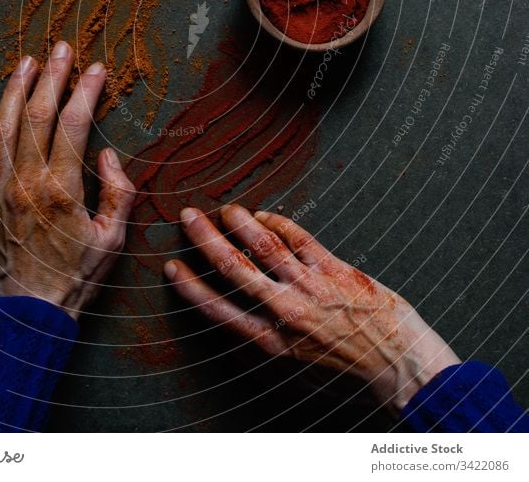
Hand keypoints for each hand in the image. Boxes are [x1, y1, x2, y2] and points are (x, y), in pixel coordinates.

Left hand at [0, 41, 135, 320]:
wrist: (29, 315)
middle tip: (61, 49)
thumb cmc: (75, 277)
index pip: (73, 125)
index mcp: (61, 190)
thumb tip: (109, 155)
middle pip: (35, 115)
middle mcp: (25, 183)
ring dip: (15, 89)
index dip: (86, 91)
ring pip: (3, 127)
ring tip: (26, 61)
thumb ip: (118, 193)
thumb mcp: (113, 240)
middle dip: (51, 77)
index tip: (97, 69)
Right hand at [164, 205, 459, 412]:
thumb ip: (273, 326)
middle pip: (234, 269)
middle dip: (205, 240)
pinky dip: (278, 222)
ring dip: (240, 223)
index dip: (191, 287)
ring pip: (264, 247)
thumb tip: (250, 293)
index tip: (172, 266)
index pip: (219, 310)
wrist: (398, 360)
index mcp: (273, 340)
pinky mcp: (334, 269)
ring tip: (225, 209)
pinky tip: (265, 215)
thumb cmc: (349, 360)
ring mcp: (310, 287)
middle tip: (188, 216)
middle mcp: (286, 312)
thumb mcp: (300, 355)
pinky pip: (299, 238)